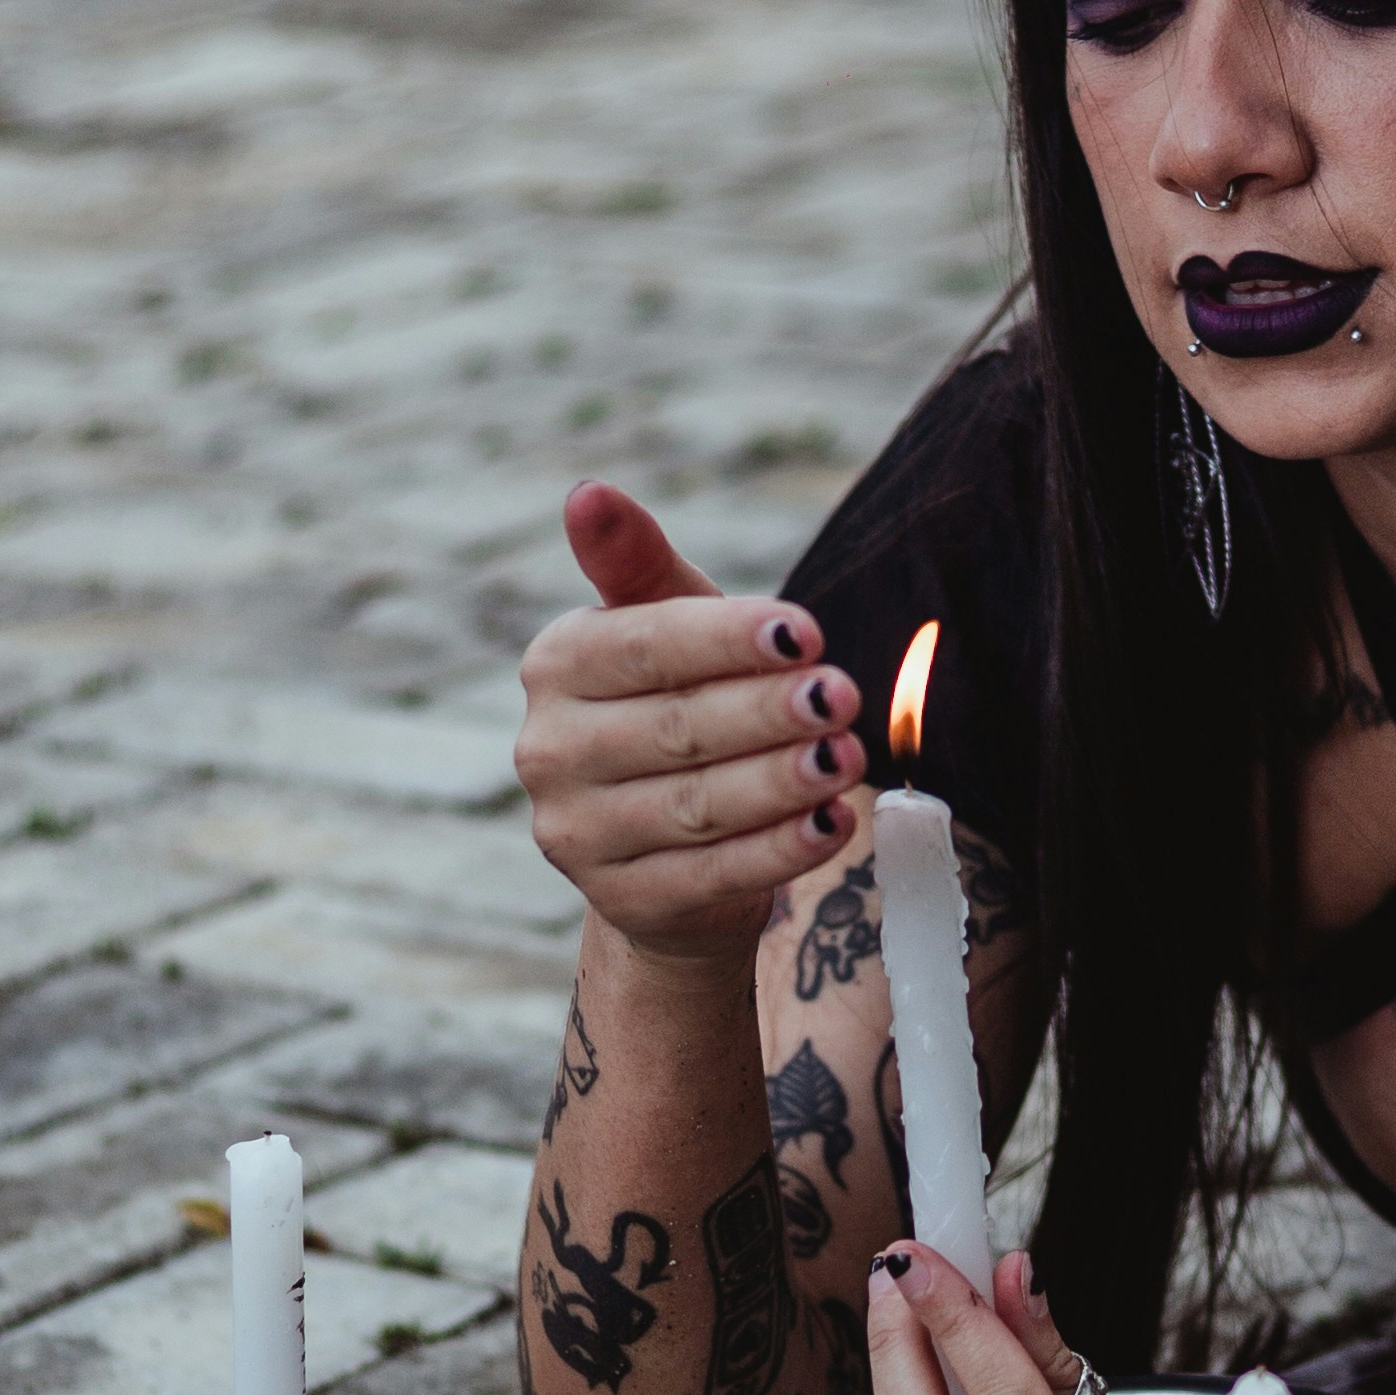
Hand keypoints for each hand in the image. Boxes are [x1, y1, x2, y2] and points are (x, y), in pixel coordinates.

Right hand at [518, 484, 868, 967]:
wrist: (664, 846)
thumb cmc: (675, 704)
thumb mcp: (663, 625)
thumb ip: (636, 563)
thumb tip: (587, 493)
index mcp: (555, 666)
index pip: (642, 646)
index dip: (725, 639)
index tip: (806, 631)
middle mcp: (548, 752)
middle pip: (674, 728)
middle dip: (767, 712)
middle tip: (842, 695)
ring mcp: (577, 835)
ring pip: (695, 805)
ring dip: (781, 781)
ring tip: (847, 756)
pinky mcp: (624, 901)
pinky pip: (714, 874)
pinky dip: (779, 849)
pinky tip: (833, 823)